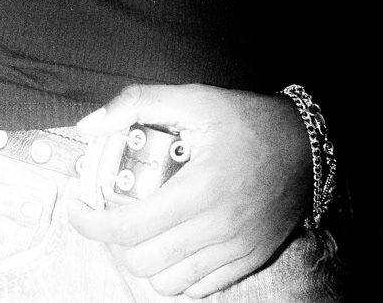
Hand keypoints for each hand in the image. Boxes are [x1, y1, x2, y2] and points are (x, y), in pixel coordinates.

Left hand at [66, 82, 311, 297]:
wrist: (304, 145)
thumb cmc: (247, 120)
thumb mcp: (194, 99)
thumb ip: (138, 104)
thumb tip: (91, 126)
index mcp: (199, 189)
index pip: (130, 228)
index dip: (92, 223)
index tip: (78, 207)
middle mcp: (217, 228)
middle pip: (143, 261)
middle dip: (115, 240)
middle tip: (111, 212)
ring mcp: (234, 250)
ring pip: (168, 283)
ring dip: (144, 259)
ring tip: (141, 229)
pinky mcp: (247, 260)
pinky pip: (198, 288)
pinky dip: (176, 273)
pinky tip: (173, 241)